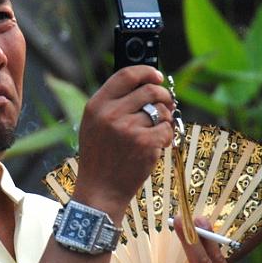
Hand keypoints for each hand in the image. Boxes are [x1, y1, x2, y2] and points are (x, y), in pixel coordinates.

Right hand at [73, 65, 174, 219]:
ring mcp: (128, 128)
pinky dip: (166, 137)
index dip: (146, 72)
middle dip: (164, 96)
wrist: (100, 190)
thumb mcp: (94, 126)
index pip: (125, 75)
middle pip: (150, 90)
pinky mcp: (145, 143)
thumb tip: (145, 84)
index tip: (157, 75)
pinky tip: (157, 146)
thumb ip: (113, 104)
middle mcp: (111, 114)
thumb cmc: (100, 158)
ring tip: (157, 131)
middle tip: (167, 104)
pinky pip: (166, 129)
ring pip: (161, 111)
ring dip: (165, 119)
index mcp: (96, 106)